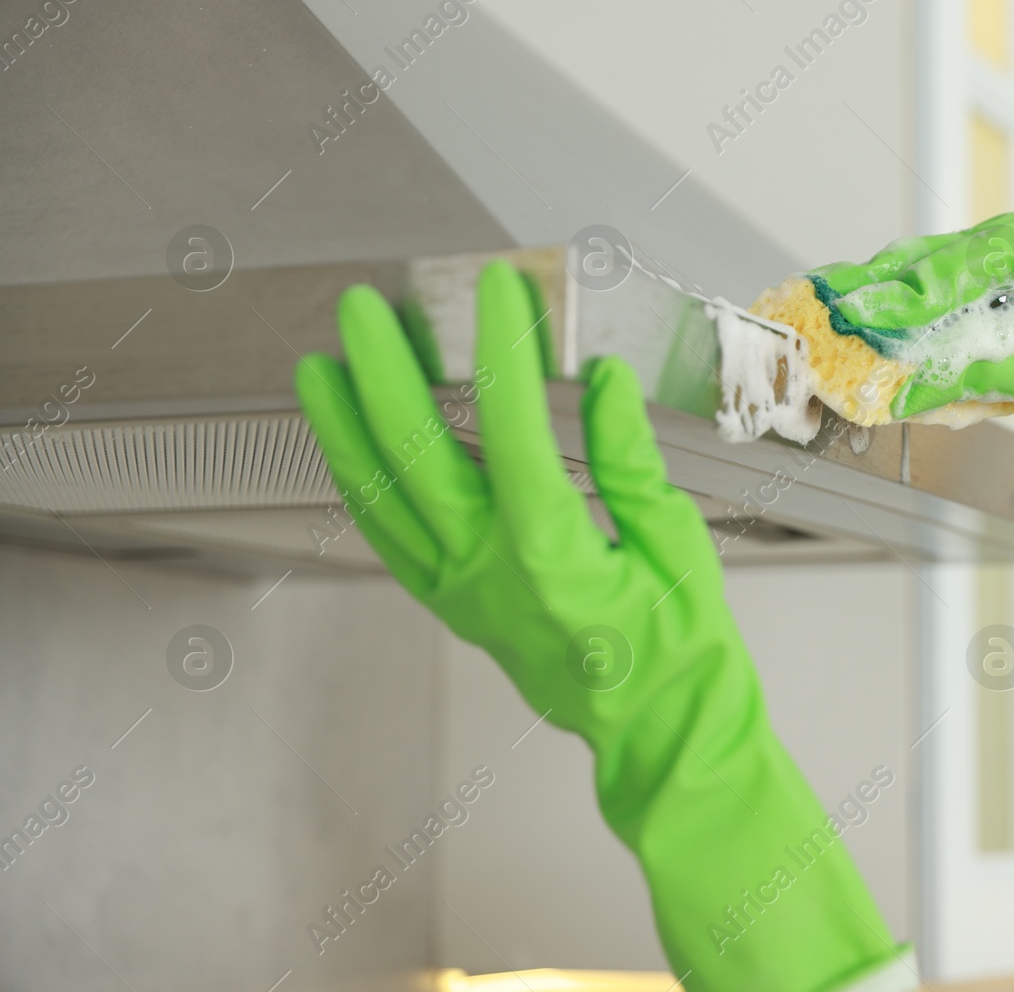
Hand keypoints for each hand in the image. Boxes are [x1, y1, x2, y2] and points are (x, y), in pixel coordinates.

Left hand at [295, 262, 736, 749]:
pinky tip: (349, 450)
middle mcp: (492, 575)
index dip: (503, 353)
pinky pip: (390, 542)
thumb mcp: (678, 547)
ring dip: (345, 429)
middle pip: (417, 459)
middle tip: (366, 311)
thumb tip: (606, 385)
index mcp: (556, 558)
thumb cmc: (679, 654)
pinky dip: (361, 489)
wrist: (658, 732)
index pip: (516, 432)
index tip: (499, 295)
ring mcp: (463, 595)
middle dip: (384, 373)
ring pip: (381, 502)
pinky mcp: (455, 607)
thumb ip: (630, 462)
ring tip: (320, 369)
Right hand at [810, 209, 1013, 423]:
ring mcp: (1002, 288)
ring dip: (890, 323)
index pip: (953, 262)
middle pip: (930, 270)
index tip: (857, 312)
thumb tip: (906, 384)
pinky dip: (913, 346)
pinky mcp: (993, 325)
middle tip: (831, 313)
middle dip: (880, 299)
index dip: (900, 293)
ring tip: (842, 332)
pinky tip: (882, 356)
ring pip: (927, 298)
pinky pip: (940, 328)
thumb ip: (972, 370)